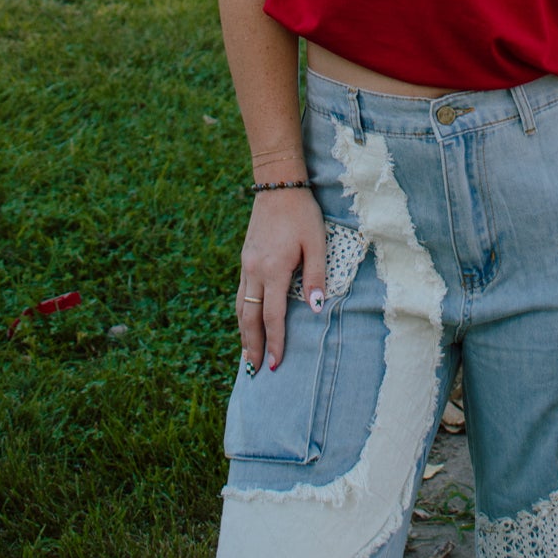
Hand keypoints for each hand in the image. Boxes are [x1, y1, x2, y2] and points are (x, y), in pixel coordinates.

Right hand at [236, 189, 326, 372]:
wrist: (277, 185)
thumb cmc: (302, 213)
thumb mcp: (317, 242)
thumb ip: (316, 276)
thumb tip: (316, 308)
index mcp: (274, 269)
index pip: (272, 316)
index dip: (274, 342)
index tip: (275, 364)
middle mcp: (255, 271)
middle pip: (249, 318)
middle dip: (251, 346)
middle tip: (254, 371)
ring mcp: (246, 265)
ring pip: (241, 307)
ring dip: (243, 333)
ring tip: (246, 355)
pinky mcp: (245, 258)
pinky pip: (240, 294)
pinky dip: (241, 314)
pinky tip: (245, 322)